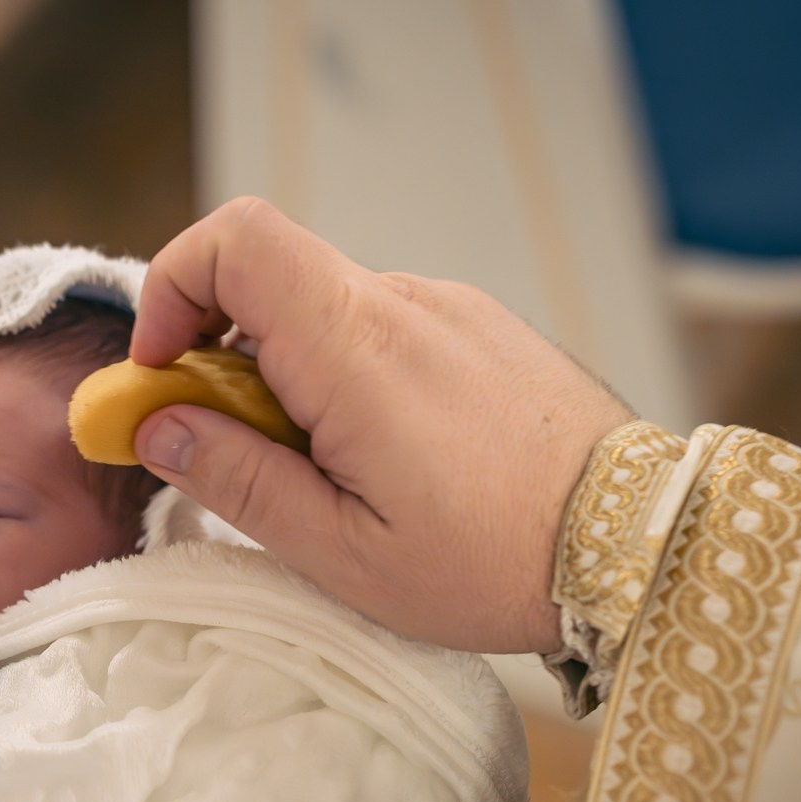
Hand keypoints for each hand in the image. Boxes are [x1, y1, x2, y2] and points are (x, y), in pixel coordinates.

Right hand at [131, 197, 633, 654]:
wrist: (642, 544)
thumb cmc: (493, 561)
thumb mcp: (340, 552)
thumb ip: (236, 479)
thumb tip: (158, 427)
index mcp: (355, 347)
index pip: (234, 240)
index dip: (172, 288)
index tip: (160, 373)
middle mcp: (403, 303)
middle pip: (269, 282)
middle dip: (221, 357)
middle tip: (235, 451)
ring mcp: (449, 309)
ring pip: (325, 313)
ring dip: (291, 376)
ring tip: (328, 475)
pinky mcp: (480, 329)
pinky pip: (383, 331)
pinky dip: (350, 378)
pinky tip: (388, 460)